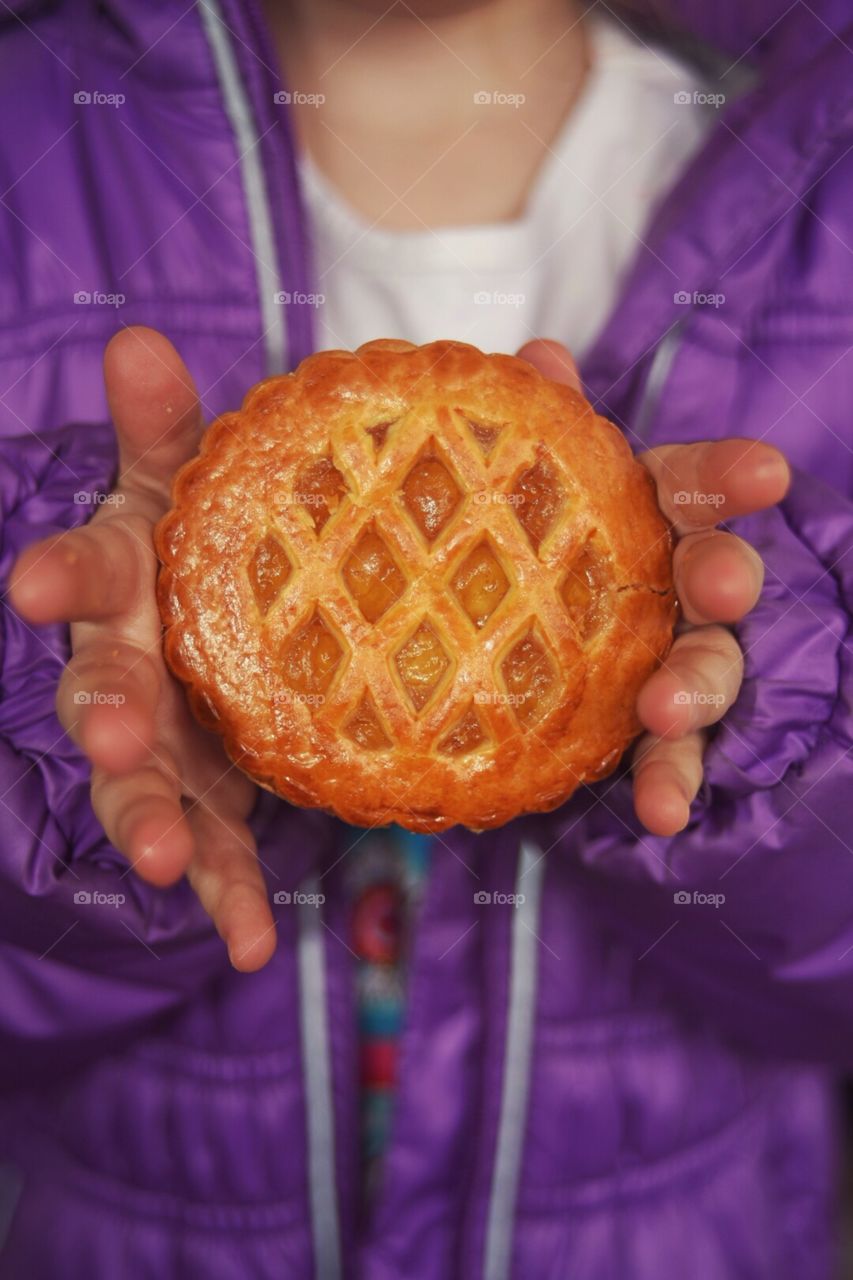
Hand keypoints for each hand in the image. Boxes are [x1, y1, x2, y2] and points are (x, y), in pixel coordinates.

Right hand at [9, 327, 274, 970]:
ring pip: (141, 786)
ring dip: (150, 822)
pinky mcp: (209, 796)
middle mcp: (129, 662)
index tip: (30, 585)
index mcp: (126, 577)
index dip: (56, 573)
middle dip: (102, 715)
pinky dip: (227, 896)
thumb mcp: (190, 476)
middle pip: (97, 693)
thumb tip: (137, 341)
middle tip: (116, 734)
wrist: (238, 607)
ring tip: (168, 862)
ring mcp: (165, 740)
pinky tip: (249, 943)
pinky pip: (217, 849)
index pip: (83, 568)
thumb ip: (167, 425)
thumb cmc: (208, 533)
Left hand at [517, 339, 790, 837]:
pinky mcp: (654, 728)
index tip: (765, 474)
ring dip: (697, 688)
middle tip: (723, 587)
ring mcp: (672, 657)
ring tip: (667, 710)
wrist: (499, 642)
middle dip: (726, 577)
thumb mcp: (529, 485)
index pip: (698, 480)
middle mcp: (675, 581)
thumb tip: (540, 358)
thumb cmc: (533, 544)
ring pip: (710, 669)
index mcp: (648, 509)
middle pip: (719, 573)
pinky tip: (661, 812)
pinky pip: (673, 754)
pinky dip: (672, 780)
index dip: (731, 475)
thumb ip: (540, 428)